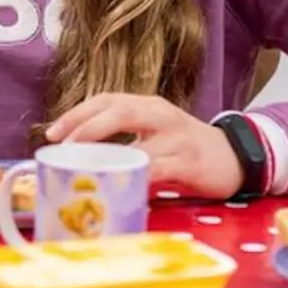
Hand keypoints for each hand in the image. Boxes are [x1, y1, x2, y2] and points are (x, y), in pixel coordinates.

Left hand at [46, 93, 242, 199]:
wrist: (235, 156)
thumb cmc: (186, 148)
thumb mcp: (154, 134)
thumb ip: (123, 142)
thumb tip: (80, 162)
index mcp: (148, 105)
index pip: (107, 99)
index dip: (77, 114)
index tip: (52, 133)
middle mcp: (161, 115)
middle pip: (118, 111)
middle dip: (85, 128)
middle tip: (63, 147)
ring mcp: (177, 137)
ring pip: (136, 142)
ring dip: (107, 157)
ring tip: (83, 168)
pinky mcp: (190, 161)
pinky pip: (158, 170)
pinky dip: (137, 178)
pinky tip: (121, 187)